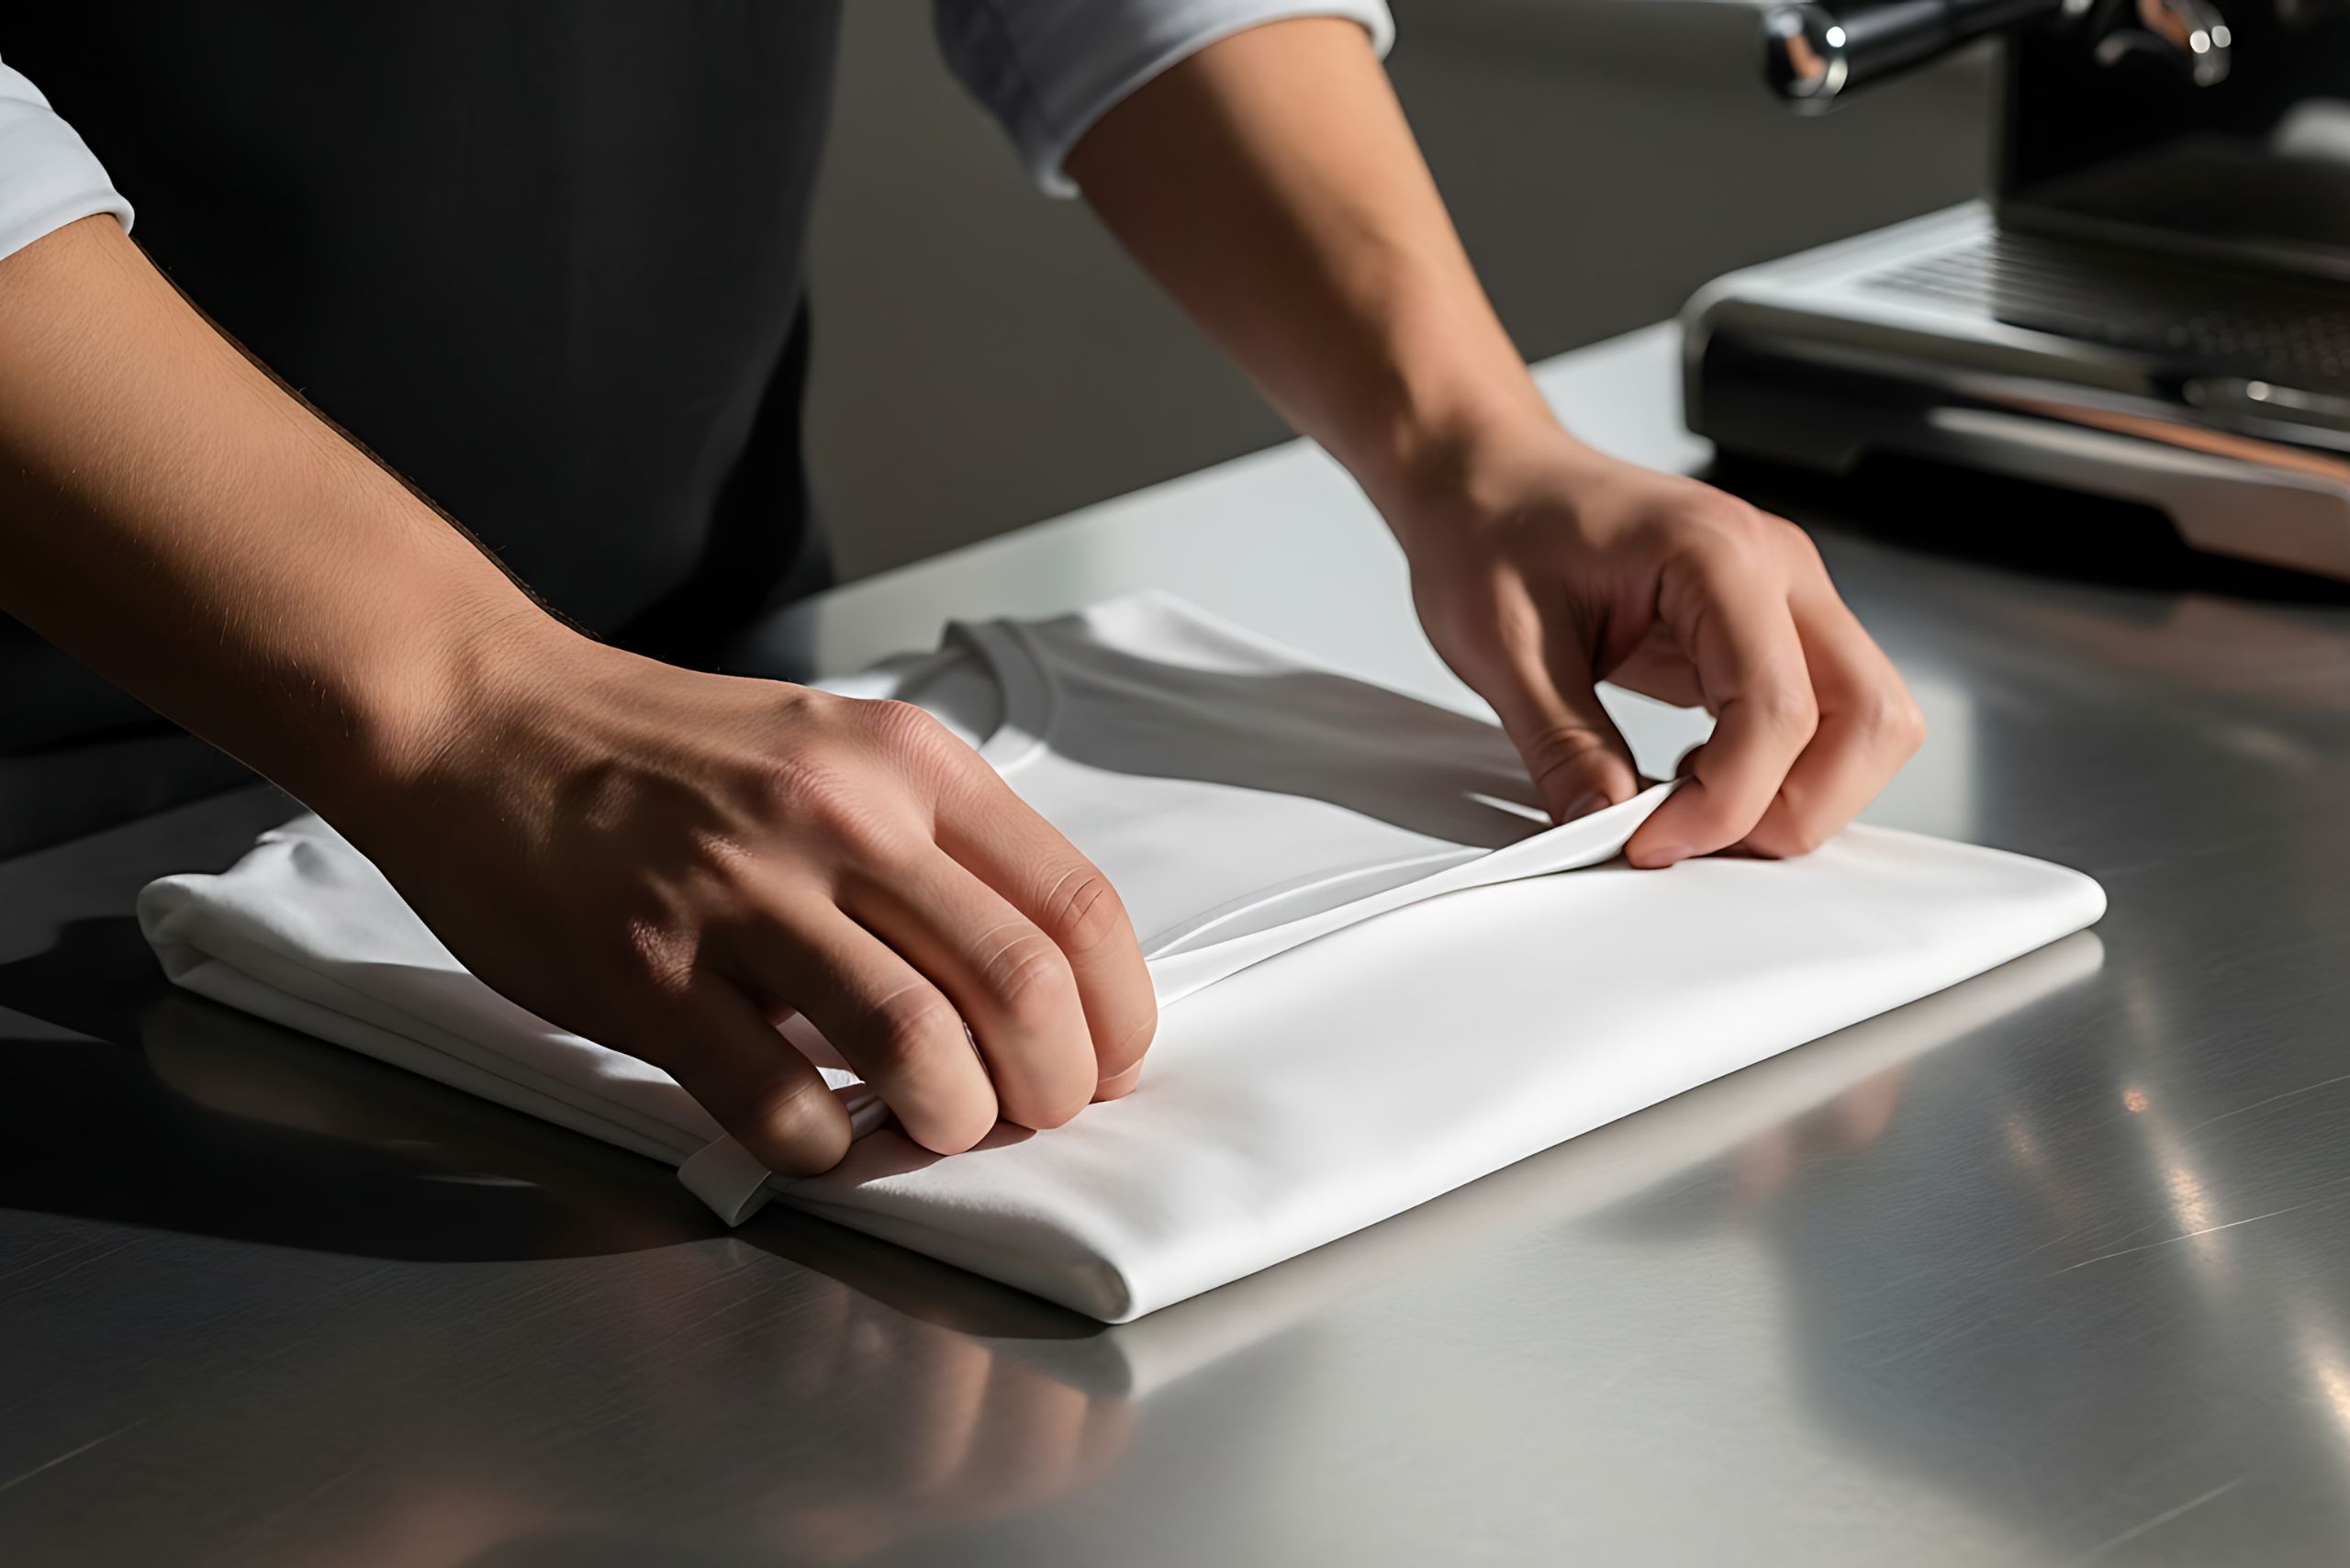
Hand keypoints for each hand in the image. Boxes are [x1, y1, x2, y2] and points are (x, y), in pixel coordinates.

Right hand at [336, 626, 1157, 1175]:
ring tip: (930, 1126)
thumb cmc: (664, 754)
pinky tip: (817, 1131)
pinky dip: (824, 1146)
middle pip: (1019, 987)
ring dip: (948, 1121)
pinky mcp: (650, 973)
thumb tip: (1030, 985)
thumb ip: (930, 845)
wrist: (483, 720)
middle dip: (1052, 1087)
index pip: (1074, 906)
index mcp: (908, 765)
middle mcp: (842, 817)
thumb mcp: (832, 751)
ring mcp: (743, 893)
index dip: (1116, 1013)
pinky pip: (779, 1101)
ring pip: (918, 1047)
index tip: (1105, 1063)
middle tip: (1027, 1116)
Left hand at [1391, 428, 1924, 866]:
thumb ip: (1563, 745)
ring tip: (1695, 806)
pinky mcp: (1770, 626)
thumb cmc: (1490, 528)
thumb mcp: (1502, 647)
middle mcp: (1777, 568)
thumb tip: (1604, 828)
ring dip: (1801, 792)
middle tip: (1695, 838)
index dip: (1726, 803)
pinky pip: (1824, 715)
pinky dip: (1781, 767)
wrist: (1485, 476)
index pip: (1779, 709)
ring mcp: (1785, 596)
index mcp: (1717, 553)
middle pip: (1870, 719)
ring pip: (1868, 722)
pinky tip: (1698, 771)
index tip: (1649, 842)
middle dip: (1798, 807)